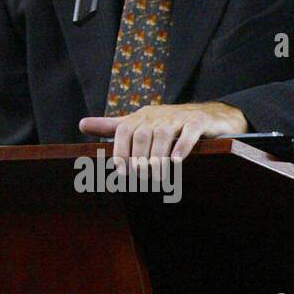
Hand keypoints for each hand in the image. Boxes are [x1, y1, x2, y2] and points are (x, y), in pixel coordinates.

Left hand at [79, 102, 247, 162]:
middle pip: (142, 134)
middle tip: (142, 178)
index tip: (120, 171)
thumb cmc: (170, 123)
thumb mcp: (140, 123)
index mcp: (142, 116)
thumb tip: (82, 124)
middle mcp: (158, 114)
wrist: (211, 115)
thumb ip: (113, 126)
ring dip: (158, 157)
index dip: (120, 150)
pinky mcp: (199, 122)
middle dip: (139, 159)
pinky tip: (177, 162)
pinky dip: (182, 146)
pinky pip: (189, 132)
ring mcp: (180, 117)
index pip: (124, 129)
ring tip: (158, 176)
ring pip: (164, 135)